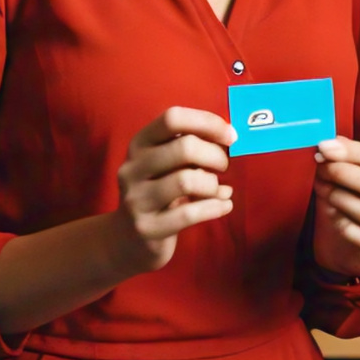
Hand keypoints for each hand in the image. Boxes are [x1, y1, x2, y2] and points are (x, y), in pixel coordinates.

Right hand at [109, 106, 235, 275]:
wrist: (128, 240)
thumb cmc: (158, 190)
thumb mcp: (165, 163)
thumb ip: (190, 146)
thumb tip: (231, 135)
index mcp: (139, 144)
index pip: (173, 118)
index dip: (207, 122)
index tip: (231, 135)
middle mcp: (132, 168)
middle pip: (184, 147)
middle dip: (215, 155)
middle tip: (224, 165)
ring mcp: (136, 200)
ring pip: (187, 180)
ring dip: (212, 183)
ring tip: (218, 188)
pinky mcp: (147, 228)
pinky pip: (189, 213)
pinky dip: (215, 207)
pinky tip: (225, 205)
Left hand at [312, 138, 359, 279]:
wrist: (348, 238)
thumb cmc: (350, 195)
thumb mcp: (348, 172)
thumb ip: (342, 156)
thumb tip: (329, 143)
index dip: (353, 152)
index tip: (325, 146)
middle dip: (345, 173)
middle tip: (320, 166)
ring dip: (340, 197)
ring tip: (322, 188)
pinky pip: (356, 234)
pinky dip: (339, 222)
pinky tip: (330, 214)